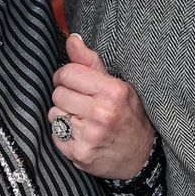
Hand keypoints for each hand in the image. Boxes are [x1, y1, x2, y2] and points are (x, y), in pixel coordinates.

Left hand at [48, 34, 155, 179]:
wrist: (141, 156)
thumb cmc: (127, 115)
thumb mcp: (117, 85)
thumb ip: (90, 62)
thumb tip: (72, 39)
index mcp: (113, 92)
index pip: (68, 72)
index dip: (66, 75)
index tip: (72, 81)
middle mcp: (102, 114)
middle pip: (58, 93)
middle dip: (65, 96)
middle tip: (80, 103)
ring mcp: (91, 136)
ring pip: (53, 113)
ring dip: (63, 115)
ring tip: (81, 119)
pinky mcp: (80, 154)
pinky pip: (55, 135)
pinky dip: (63, 134)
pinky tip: (80, 135)